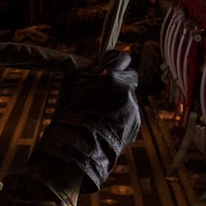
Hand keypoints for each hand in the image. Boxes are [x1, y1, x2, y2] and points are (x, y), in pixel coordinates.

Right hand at [30, 49, 139, 193]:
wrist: (77, 147)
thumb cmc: (69, 113)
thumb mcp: (72, 83)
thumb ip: (88, 69)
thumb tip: (96, 61)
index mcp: (112, 78)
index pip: (122, 58)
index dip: (113, 61)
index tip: (105, 66)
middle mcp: (128, 91)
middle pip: (130, 77)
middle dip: (119, 80)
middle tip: (103, 88)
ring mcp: (133, 109)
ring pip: (129, 97)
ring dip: (118, 100)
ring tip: (99, 112)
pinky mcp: (135, 125)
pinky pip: (129, 114)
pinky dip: (120, 116)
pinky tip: (105, 123)